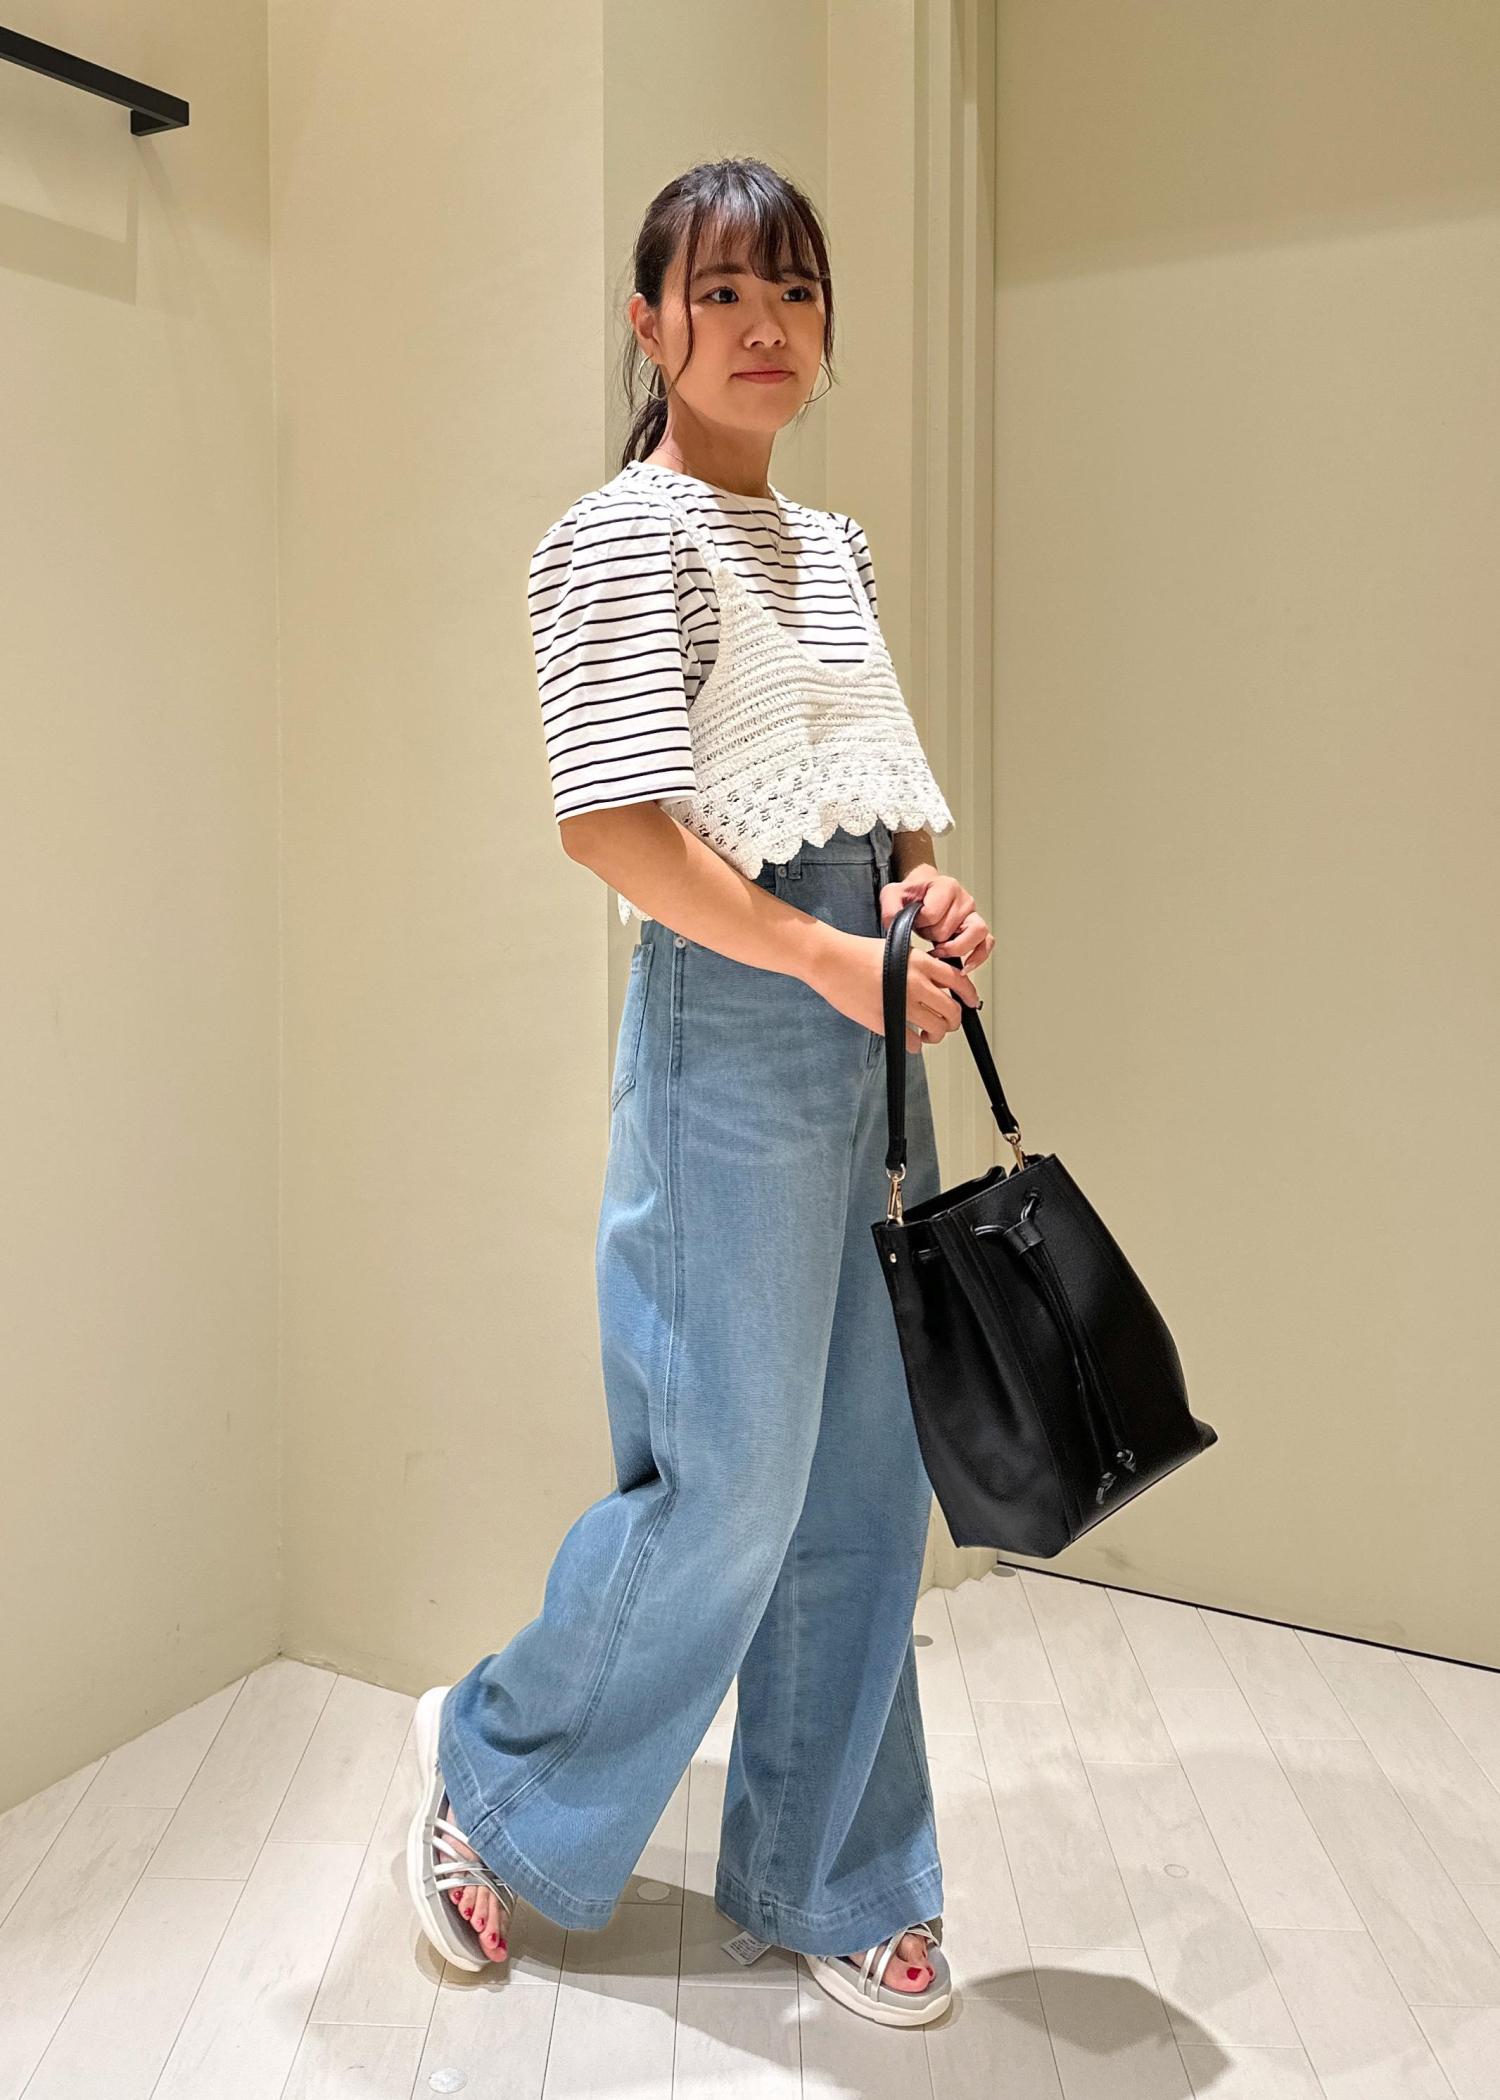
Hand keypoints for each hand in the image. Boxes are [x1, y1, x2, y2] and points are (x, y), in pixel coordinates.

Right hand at [809, 921, 981, 1051]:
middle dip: (953, 1022)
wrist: (830, 960)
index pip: (959, 982)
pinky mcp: (885, 1021)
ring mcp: (902, 1004)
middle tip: (946, 1024)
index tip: (971, 1004)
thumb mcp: (897, 949)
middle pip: (952, 1012)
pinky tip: (911, 1041)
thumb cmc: (857, 954)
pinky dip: (916, 1045)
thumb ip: (919, 966)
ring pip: (937, 1030)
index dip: (970, 996)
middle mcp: (916, 983)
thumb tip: (936, 984)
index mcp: (921, 963)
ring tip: (928, 1034)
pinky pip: (913, 1043)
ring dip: (936, 1036)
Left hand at [878, 864, 995, 981]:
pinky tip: (964, 968)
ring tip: (939, 951)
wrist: (923, 890)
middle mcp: (963, 900)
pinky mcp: (976, 928)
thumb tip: (893, 924)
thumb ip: (890, 908)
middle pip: (948, 929)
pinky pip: (986, 944)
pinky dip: (977, 958)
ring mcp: (972, 915)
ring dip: (954, 948)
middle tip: (923, 932)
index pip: (932, 914)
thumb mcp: (893, 894)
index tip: (914, 921)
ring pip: (976, 935)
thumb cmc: (912, 893)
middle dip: (931, 936)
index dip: (919, 923)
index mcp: (945, 887)